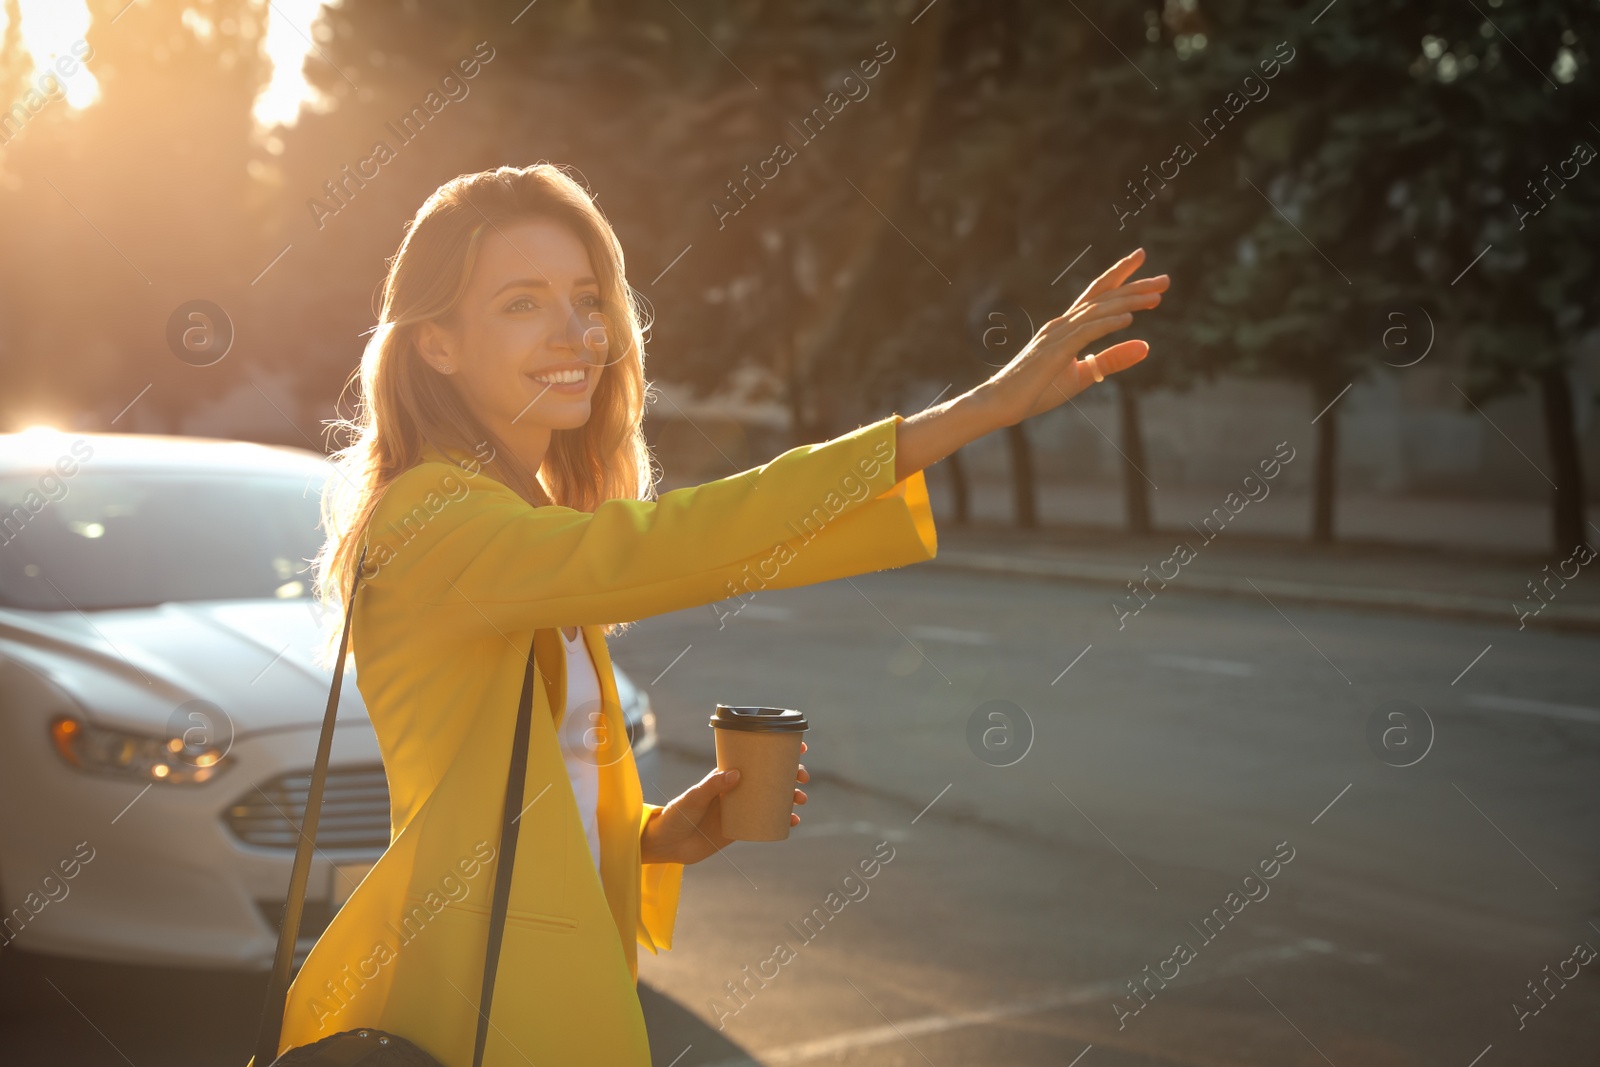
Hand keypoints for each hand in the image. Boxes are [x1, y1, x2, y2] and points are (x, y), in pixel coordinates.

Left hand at [640, 740, 810, 864]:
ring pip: (772, 798)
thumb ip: (712, 786)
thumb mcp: (693, 797)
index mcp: (725, 775)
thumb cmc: (676, 815)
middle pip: (770, 777)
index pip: (754, 758)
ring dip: (790, 796)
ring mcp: (740, 808)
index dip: (776, 751)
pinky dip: (781, 820)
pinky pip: (766, 821)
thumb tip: (736, 773)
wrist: (668, 845)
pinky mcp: (740, 828)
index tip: (798, 748)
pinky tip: (793, 821)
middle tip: (802, 777)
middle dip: (790, 774)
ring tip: (800, 800)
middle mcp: (736, 789)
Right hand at [978, 248, 1167, 425]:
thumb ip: (1113, 360)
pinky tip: (1128, 319)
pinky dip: (1107, 324)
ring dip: (1127, 302)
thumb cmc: (1035, 391)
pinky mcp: (1054, 351)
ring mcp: (1056, 335)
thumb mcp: (1082, 375)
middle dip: (1134, 285)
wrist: (1000, 404)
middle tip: (1165, 280)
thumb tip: (1147, 346)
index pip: (1098, 296)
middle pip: (1103, 297)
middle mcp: (1062, 324)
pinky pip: (1085, 333)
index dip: (1121, 277)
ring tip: (1156, 296)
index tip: (1142, 262)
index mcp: (1066, 328)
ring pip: (1098, 311)